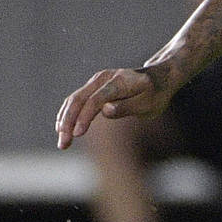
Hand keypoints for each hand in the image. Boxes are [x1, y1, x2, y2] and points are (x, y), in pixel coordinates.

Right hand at [55, 67, 171, 148]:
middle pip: (79, 99)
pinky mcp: (93, 87)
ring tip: (62, 142)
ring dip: (64, 120)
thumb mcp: (148, 104)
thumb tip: (105, 110)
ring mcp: (96, 81)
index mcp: (119, 81)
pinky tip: (63, 129)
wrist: (159, 78)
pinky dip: (68, 114)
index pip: (96, 99)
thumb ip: (127, 107)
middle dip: (68, 122)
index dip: (85, 117)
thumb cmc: (156, 94)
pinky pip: (76, 100)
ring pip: (74, 100)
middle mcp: (103, 78)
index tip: (77, 134)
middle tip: (63, 143)